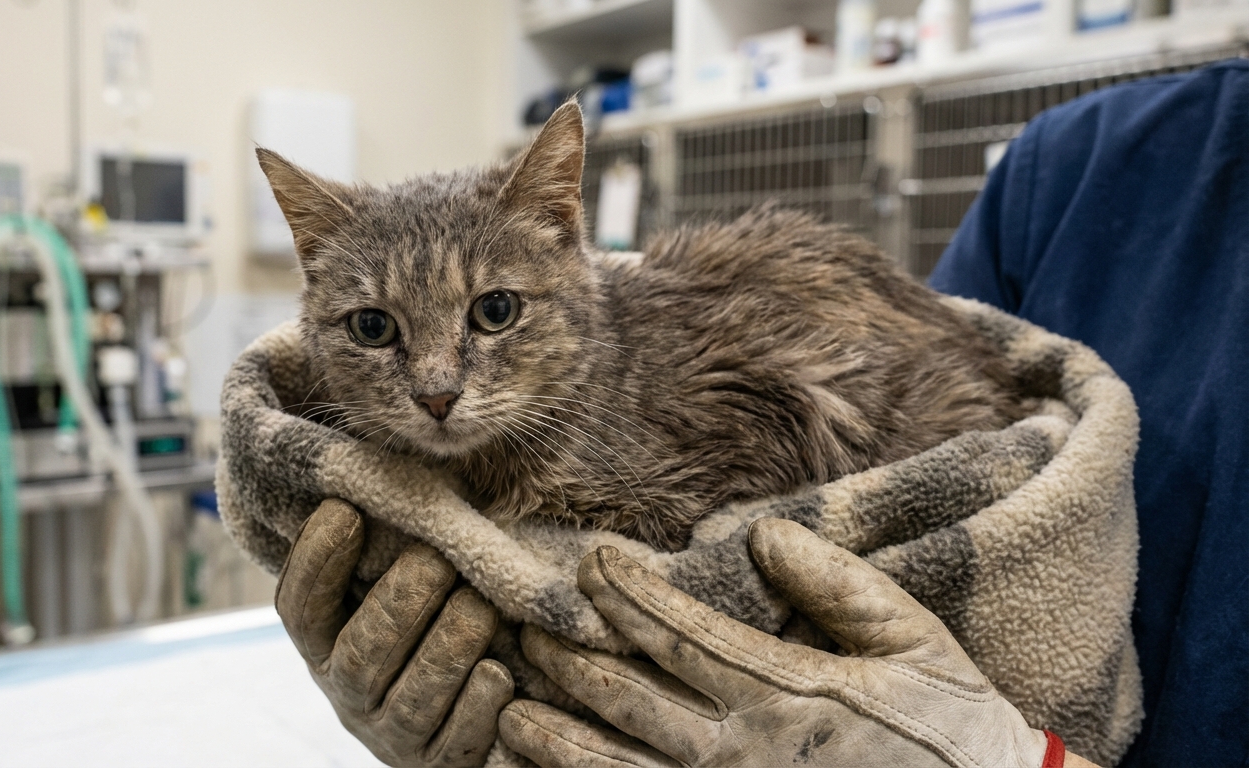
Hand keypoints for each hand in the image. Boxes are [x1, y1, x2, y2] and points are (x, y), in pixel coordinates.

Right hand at [276, 499, 513, 766]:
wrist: (454, 724)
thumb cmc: (429, 625)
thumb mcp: (397, 587)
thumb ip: (391, 543)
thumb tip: (399, 465)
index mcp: (326, 642)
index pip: (300, 605)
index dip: (316, 560)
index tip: (345, 511)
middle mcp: (348, 691)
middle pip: (363, 650)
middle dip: (403, 599)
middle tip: (439, 560)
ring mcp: (391, 734)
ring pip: (412, 695)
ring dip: (450, 644)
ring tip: (480, 607)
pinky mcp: (437, 764)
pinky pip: (457, 737)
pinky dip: (479, 702)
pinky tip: (496, 673)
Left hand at [499, 518, 1067, 767]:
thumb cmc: (957, 735)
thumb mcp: (916, 644)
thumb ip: (840, 586)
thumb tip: (765, 534)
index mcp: (785, 692)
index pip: (681, 632)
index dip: (629, 594)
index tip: (591, 563)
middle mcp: (741, 751)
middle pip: (630, 698)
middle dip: (570, 660)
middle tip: (523, 628)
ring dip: (557, 742)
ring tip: (510, 717)